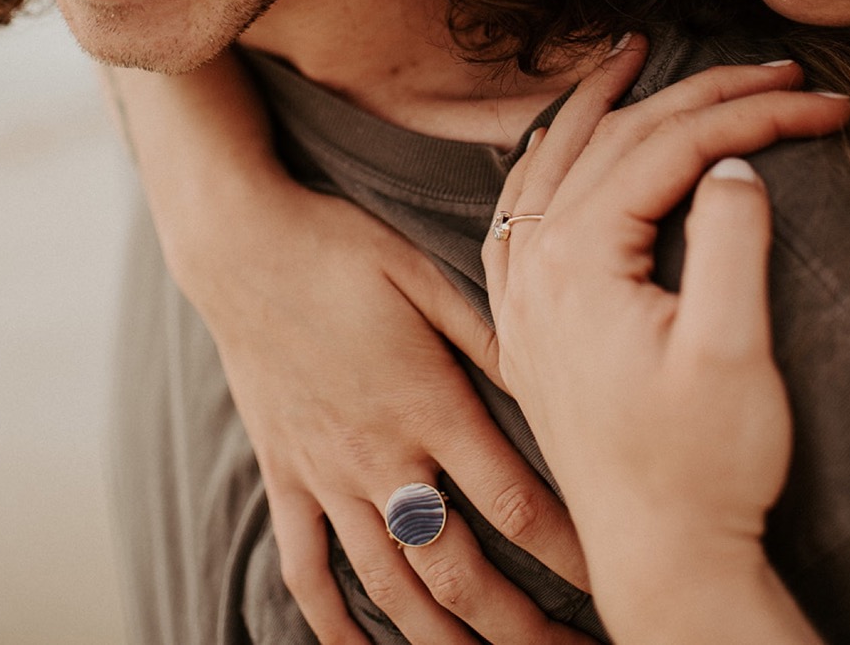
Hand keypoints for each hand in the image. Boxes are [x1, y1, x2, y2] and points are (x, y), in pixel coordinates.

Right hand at [110, 54, 588, 644]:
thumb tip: (557, 374)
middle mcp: (380, 456)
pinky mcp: (285, 474)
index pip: (514, 504)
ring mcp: (327, 474)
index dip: (568, 554)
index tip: (610, 583)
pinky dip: (334, 623)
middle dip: (519, 627)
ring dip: (442, 642)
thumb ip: (491, 332)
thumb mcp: (425, 274)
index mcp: (428, 405)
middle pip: (459, 570)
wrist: (240, 244)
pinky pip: (307, 568)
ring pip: (390, 587)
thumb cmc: (341, 248)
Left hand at [484, 60, 846, 643]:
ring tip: (631, 52)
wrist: (660, 559)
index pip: (670, 149)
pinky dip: (546, 159)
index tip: (819, 102)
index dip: (752, 115)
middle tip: (768, 69)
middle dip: (700, 95)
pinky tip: (559, 142)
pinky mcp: (527, 321)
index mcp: (578, 261)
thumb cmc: (700, 467)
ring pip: (553, 161)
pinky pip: (518, 210)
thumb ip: (732, 242)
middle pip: (616, 140)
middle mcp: (534, 265)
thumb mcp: (731, 354)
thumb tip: (732, 163)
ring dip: (599, 102)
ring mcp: (523, 293)